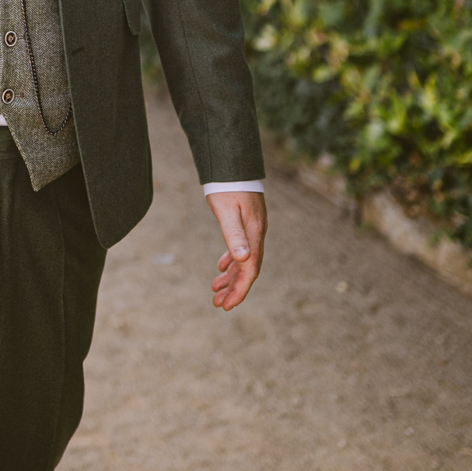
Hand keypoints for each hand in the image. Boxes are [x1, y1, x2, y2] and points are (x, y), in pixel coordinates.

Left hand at [207, 189, 265, 309]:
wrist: (232, 163)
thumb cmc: (226, 186)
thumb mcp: (227, 210)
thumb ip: (234, 234)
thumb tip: (243, 259)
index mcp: (253, 235)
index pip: (249, 270)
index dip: (239, 290)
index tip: (227, 306)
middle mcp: (256, 234)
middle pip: (247, 269)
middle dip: (233, 288)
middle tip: (218, 304)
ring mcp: (251, 229)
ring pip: (243, 261)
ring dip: (230, 277)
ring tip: (215, 291)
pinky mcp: (245, 223)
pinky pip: (240, 249)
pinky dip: (230, 261)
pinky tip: (220, 268)